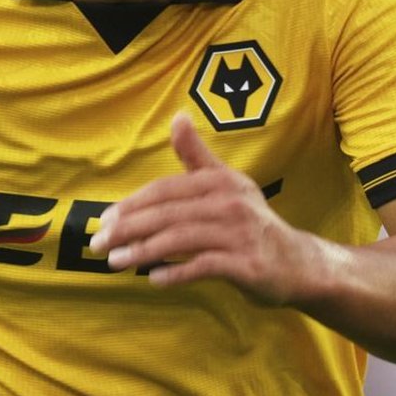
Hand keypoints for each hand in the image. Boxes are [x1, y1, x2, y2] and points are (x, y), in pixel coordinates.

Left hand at [91, 113, 326, 304]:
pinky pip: (203, 267)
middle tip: (98, 244)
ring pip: (180, 240)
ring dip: (142, 252)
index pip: (165, 190)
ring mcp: (240, 234)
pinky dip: (176, 272)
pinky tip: (154, 278)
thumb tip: (178, 116)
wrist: (297, 262)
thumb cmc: (250, 222)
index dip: (132, 204)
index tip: (105, 220)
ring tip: (116, 262)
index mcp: (220, 181)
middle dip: (127, 229)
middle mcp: (230, 203)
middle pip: (167, 215)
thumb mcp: (226, 183)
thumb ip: (196, 156)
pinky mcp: (247, 264)